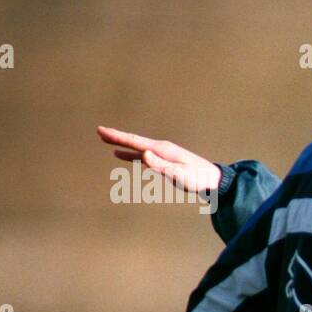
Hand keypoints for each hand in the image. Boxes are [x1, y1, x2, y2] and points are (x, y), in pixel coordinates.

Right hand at [97, 125, 220, 193]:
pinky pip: (143, 156)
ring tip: (107, 141)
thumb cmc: (197, 179)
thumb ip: (160, 165)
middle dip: (116, 137)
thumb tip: (143, 154)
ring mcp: (163, 154)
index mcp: (162, 149)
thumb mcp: (178, 174)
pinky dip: (131, 155)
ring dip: (122, 144)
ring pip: (137, 148)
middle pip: (134, 141)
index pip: (135, 142)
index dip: (117, 136)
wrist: (213, 180)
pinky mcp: (165, 161)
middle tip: (99, 131)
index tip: (101, 130)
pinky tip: (124, 155)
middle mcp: (161, 148)